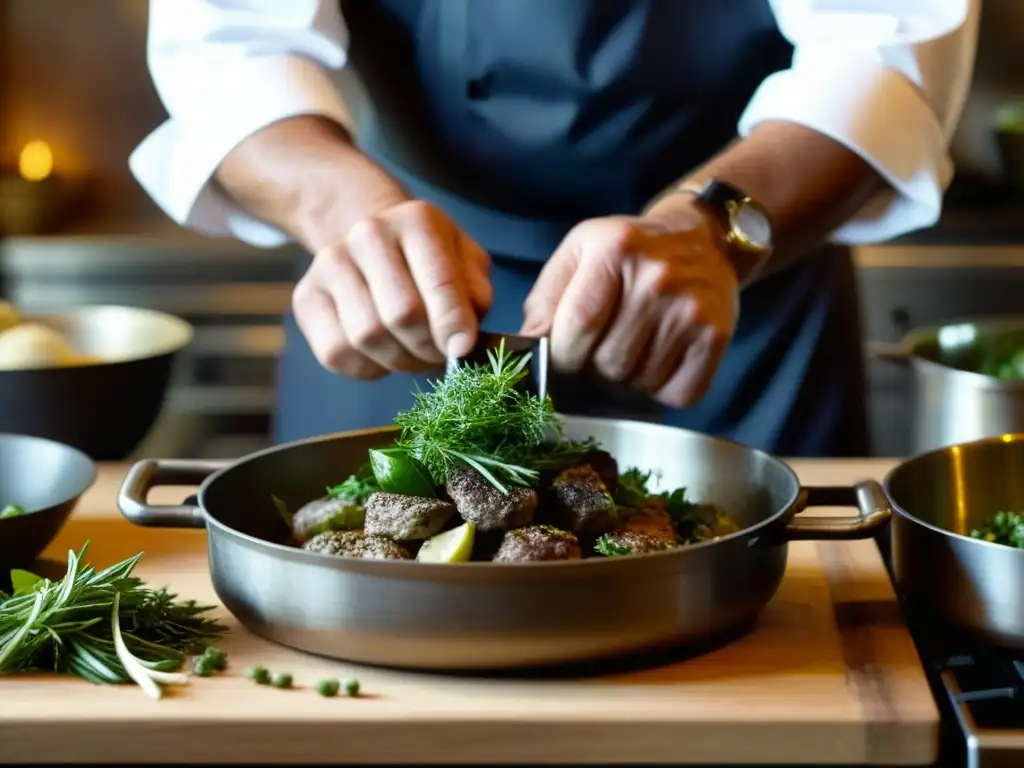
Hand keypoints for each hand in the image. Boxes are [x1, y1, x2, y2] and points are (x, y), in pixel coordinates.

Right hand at [293, 200, 492, 378]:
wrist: (372, 243)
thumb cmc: (429, 262)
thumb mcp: (466, 264)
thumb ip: (474, 296)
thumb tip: (461, 341)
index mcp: (417, 220)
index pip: (440, 282)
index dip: (454, 325)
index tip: (462, 351)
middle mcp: (368, 234)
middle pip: (401, 315)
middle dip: (427, 348)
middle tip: (439, 355)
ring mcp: (330, 263)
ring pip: (367, 338)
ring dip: (399, 361)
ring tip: (414, 354)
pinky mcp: (306, 297)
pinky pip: (337, 353)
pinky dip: (367, 367)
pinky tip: (382, 354)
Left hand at [521, 203, 738, 406]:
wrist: (703, 239)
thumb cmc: (628, 252)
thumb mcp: (579, 253)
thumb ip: (546, 298)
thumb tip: (527, 346)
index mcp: (615, 249)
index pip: (578, 324)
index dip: (562, 355)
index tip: (561, 360)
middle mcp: (657, 278)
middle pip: (608, 361)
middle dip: (593, 370)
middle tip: (598, 353)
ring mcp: (691, 310)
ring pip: (639, 382)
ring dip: (626, 382)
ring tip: (629, 351)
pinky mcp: (716, 337)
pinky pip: (679, 393)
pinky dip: (662, 390)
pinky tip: (658, 361)